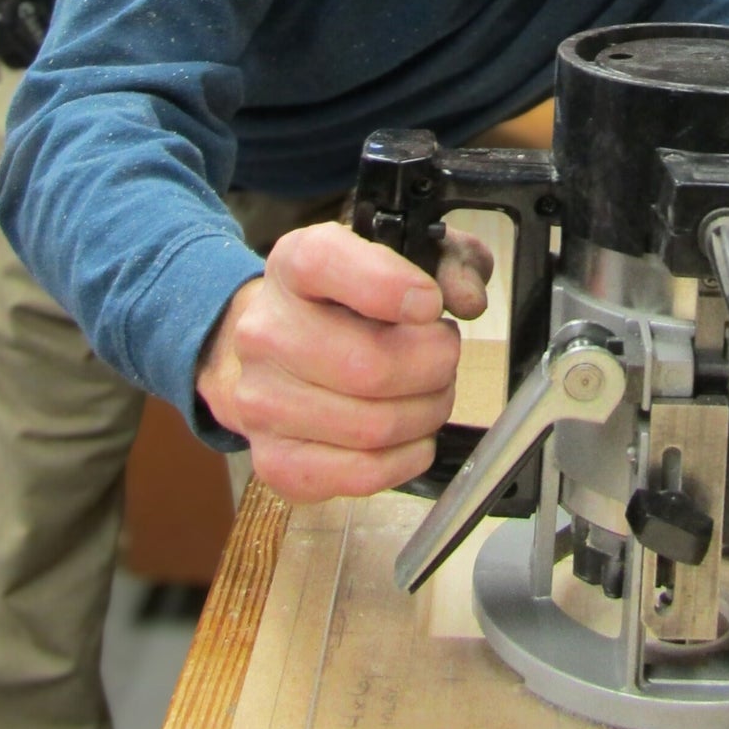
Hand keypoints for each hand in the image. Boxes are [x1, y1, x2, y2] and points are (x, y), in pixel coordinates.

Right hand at [196, 221, 491, 503]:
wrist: (283, 345)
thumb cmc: (354, 299)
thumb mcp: (407, 255)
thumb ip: (448, 261)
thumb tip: (466, 299)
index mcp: (295, 263)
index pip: (325, 264)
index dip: (389, 285)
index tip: (430, 303)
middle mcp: (265, 330)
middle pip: (367, 366)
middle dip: (434, 365)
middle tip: (444, 356)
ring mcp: (262, 400)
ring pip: (372, 427)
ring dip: (426, 413)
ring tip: (429, 392)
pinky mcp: (274, 458)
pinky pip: (361, 473)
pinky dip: (406, 458)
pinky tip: (412, 433)